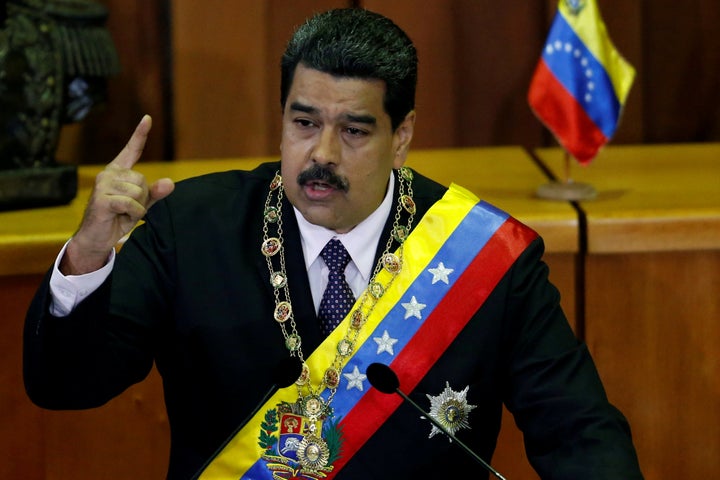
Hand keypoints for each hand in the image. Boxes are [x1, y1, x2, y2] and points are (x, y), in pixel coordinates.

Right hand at [60, 115, 174, 274]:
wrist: (97, 238)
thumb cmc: (118, 218)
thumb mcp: (141, 205)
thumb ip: (155, 193)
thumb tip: (170, 182)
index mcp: (118, 172)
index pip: (132, 150)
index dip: (140, 134)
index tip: (148, 118)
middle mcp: (108, 174)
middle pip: (143, 181)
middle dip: (143, 199)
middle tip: (128, 209)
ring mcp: (103, 185)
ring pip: (139, 193)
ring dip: (137, 209)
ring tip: (122, 213)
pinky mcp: (101, 199)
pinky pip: (131, 204)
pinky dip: (133, 214)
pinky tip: (120, 218)